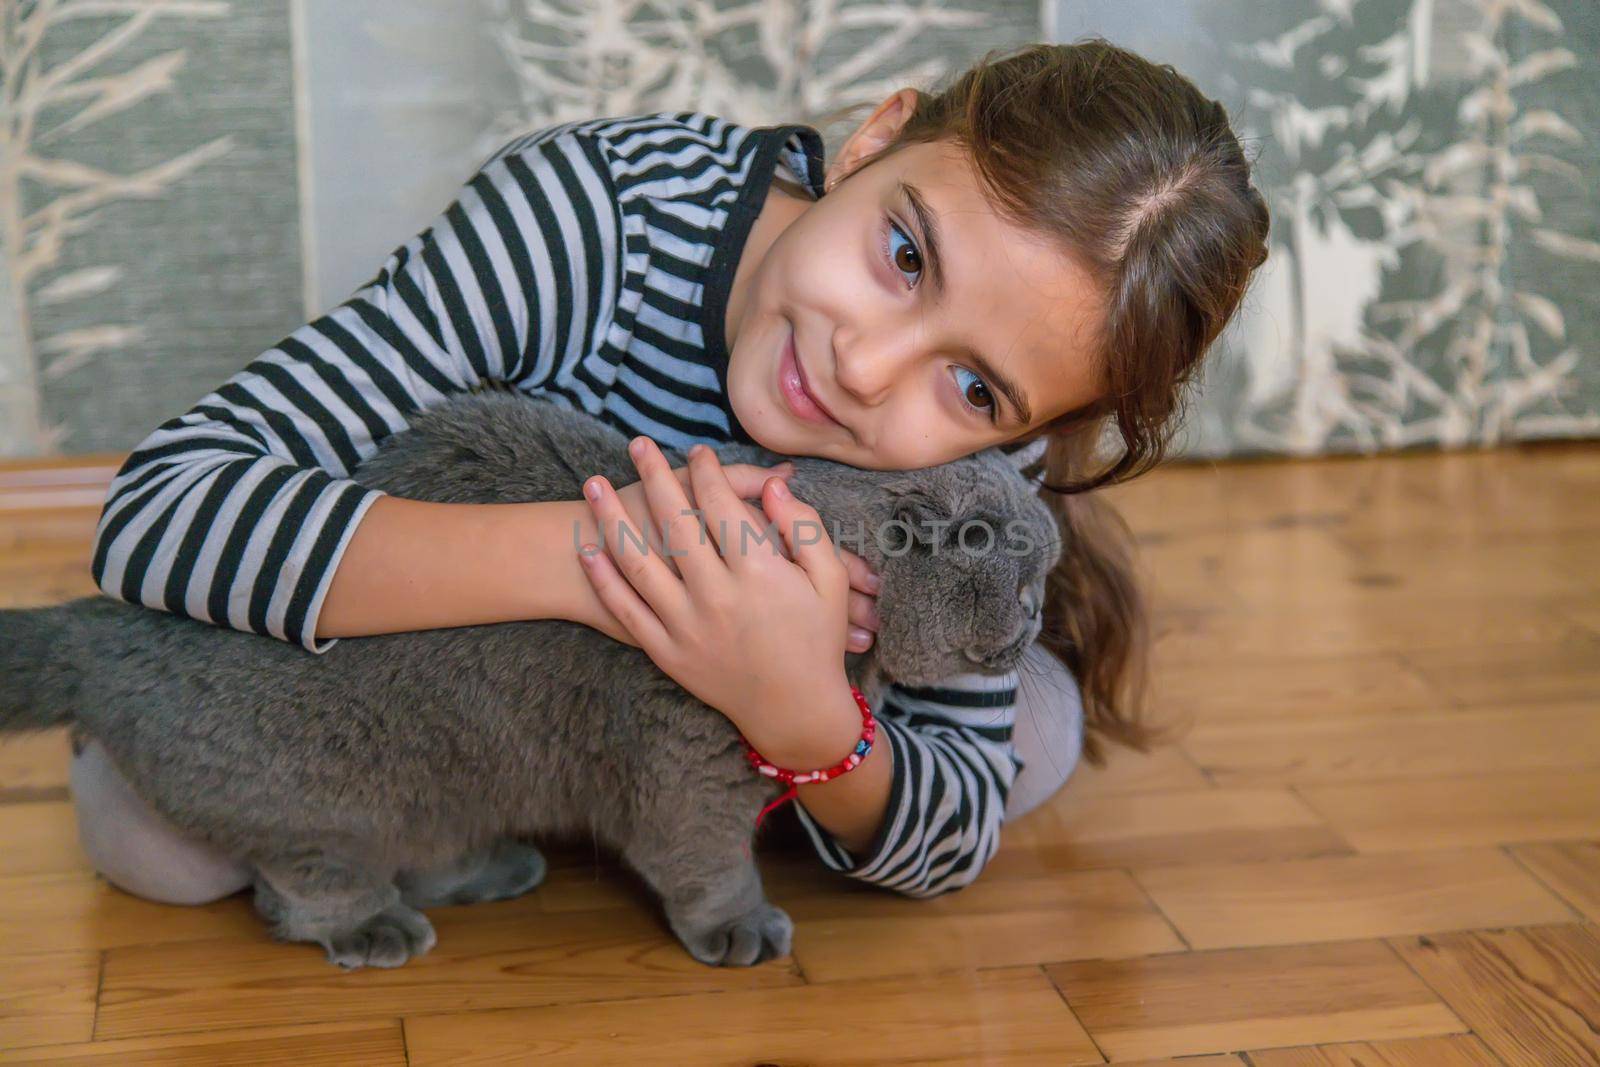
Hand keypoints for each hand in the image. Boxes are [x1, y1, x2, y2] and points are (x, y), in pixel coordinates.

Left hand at [592, 446, 879, 653]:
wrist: (794, 711)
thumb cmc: (816, 641)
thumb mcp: (830, 581)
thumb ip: (806, 529)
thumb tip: (776, 485)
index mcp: (760, 574)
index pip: (723, 506)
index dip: (708, 473)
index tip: (697, 452)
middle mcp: (717, 596)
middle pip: (675, 522)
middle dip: (654, 477)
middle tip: (637, 445)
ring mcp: (686, 626)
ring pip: (639, 562)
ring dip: (611, 519)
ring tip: (592, 485)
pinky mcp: (667, 652)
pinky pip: (627, 609)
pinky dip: (604, 578)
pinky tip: (589, 547)